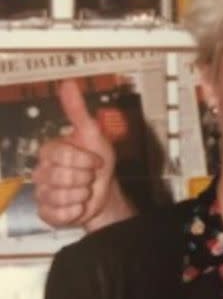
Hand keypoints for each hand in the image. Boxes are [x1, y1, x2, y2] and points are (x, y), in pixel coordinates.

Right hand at [32, 79, 133, 230]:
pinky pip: (58, 214)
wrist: (105, 191)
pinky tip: (79, 204)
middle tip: (90, 176)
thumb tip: (68, 84)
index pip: (62, 155)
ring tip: (85, 189)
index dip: (84, 159)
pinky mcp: (46, 213)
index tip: (96, 160)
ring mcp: (42, 194)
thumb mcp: (92, 133)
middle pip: (61, 176)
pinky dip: (75, 211)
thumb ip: (77, 110)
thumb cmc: (97, 161)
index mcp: (49, 152)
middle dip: (84, 177)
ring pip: (60, 196)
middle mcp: (41, 172)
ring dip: (82, 193)